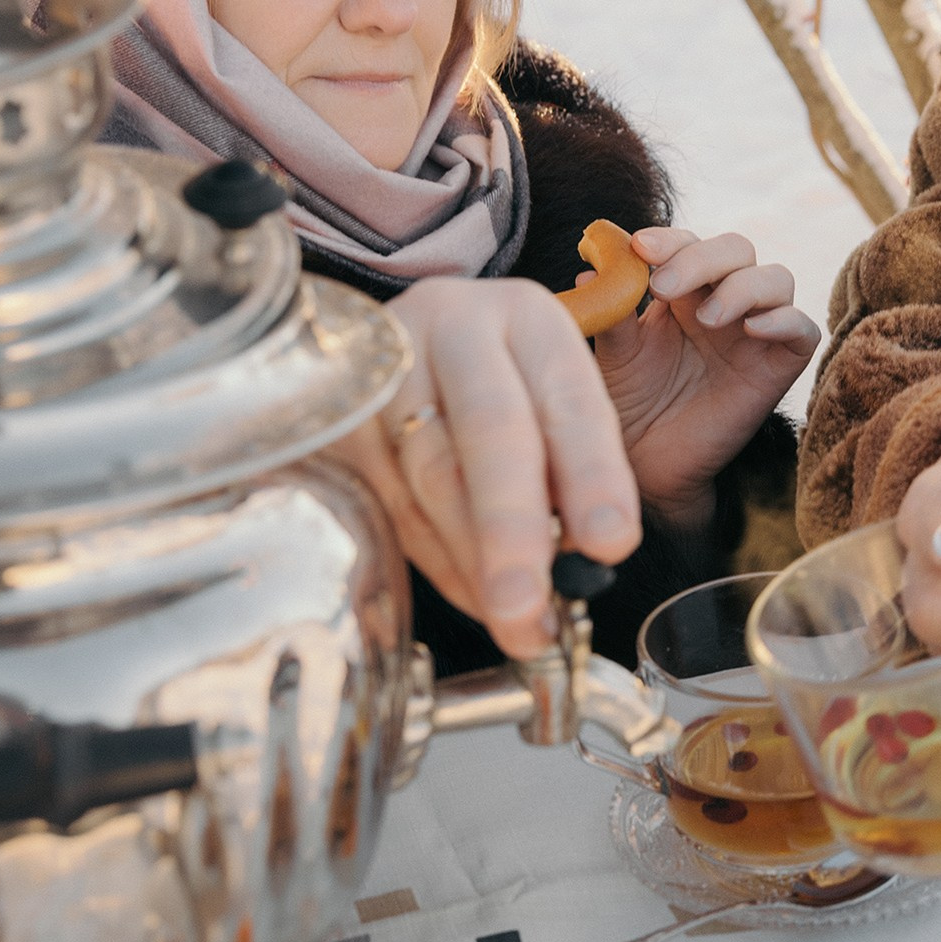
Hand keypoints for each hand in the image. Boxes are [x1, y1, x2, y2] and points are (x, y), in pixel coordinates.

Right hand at [331, 276, 639, 659]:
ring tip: (515, 622)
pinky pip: (383, 502)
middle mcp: (455, 326)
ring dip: (474, 564)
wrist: (392, 344)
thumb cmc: (495, 384)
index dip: (592, 474)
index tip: (611, 543)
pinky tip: (470, 596)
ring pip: (428, 477)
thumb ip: (566, 467)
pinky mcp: (329, 412)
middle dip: (513, 530)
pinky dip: (432, 561)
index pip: (567, 398)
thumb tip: (576, 561)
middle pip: (488, 431)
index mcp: (529, 319)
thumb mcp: (544, 398)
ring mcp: (383, 366)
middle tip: (529, 608)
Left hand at [592, 228, 818, 528]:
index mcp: (684, 288)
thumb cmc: (629, 402)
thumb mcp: (614, 353)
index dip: (670, 239)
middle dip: (701, 258)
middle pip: (737, 249)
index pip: (689, 243)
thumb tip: (591, 271)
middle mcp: (724, 301)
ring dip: (742, 287)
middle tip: (662, 287)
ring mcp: (755, 332)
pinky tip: (752, 330)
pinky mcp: (778, 368)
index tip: (638, 248)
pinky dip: (785, 320)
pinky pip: (804, 330)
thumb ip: (612, 311)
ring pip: (776, 279)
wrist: (646, 462)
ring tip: (705, 319)